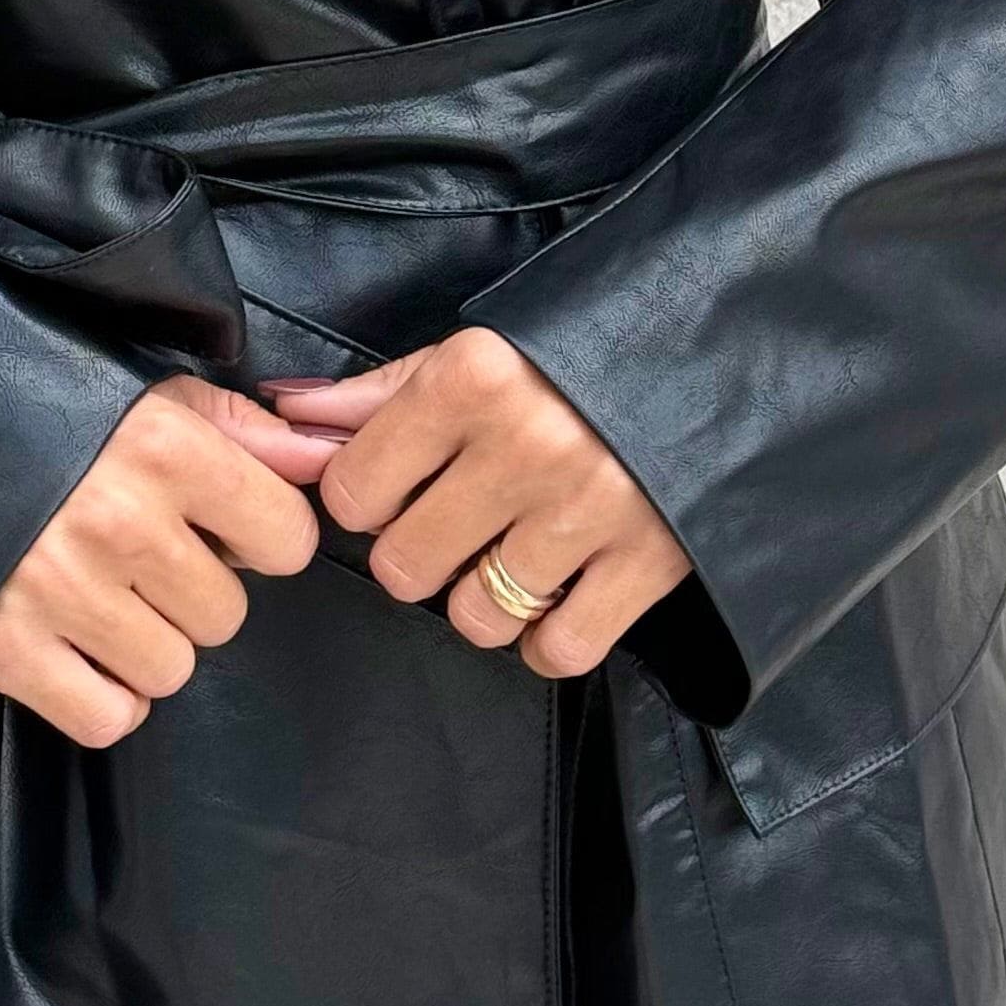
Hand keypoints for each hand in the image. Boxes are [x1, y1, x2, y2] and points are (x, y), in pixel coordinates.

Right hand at [0, 371, 332, 748]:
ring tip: (97, 593)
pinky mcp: (4, 648)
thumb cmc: (36, 402)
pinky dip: (99, 695)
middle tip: (136, 554)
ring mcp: (61, 591)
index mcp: (164, 447)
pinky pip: (107, 717)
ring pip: (171, 670)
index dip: (260, 537)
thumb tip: (326, 460)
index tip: (220, 526)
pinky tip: (73, 645)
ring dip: (145, 644)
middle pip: (225, 615)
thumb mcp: (142, 391)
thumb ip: (243, 429)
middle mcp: (121, 521)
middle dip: (191, 590)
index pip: (284, 539)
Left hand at [262, 329, 689, 676]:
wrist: (720, 358)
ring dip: (484, 600)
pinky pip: (556, 651)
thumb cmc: (577, 356)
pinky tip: (560, 591)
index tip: (400, 488)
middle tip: (461, 525)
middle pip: (405, 566)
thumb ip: (378, 393)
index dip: (368, 499)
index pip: (354, 490)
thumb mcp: (478, 354)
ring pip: (474, 617)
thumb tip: (284, 414)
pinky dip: (549, 637)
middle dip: (422, 554)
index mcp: (474, 378)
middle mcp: (527, 443)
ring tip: (514, 554)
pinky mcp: (648, 562)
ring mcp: (589, 509)